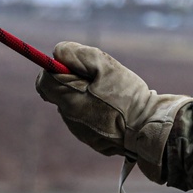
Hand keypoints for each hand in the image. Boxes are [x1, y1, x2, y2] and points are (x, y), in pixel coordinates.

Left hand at [35, 42, 192, 174]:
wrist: (148, 130)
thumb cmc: (129, 97)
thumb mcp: (106, 67)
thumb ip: (78, 55)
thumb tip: (58, 53)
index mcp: (69, 99)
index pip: (44, 81)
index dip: (55, 68)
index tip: (75, 66)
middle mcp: (70, 118)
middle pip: (59, 93)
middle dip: (74, 82)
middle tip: (99, 80)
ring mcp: (80, 131)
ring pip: (74, 106)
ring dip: (86, 96)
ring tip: (112, 96)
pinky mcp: (92, 140)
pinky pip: (86, 119)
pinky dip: (95, 111)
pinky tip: (115, 110)